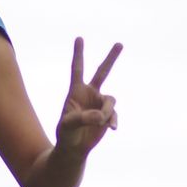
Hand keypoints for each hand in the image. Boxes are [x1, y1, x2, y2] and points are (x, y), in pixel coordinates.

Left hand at [55, 38, 121, 157]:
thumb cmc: (66, 134)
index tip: (79, 38)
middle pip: (102, 72)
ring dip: (107, 111)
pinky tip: (112, 128)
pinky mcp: (107, 115)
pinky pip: (114, 114)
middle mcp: (90, 93)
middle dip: (111, 58)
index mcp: (76, 91)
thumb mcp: (68, 125)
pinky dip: (113, 121)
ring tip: (101, 123)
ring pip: (111, 100)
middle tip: (120, 43)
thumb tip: (101, 116)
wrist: (74, 148)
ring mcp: (100, 103)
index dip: (78, 54)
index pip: (77, 69)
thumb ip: (83, 118)